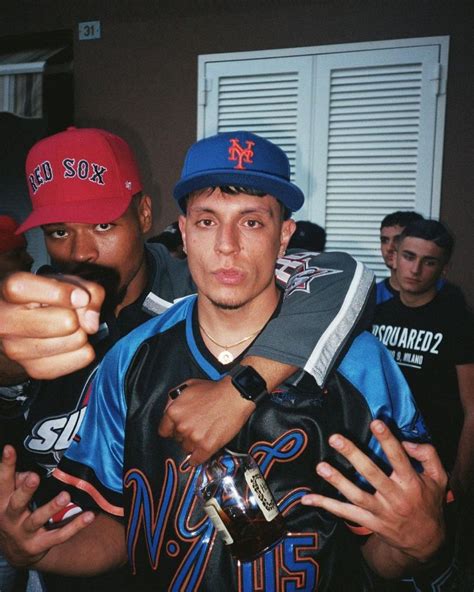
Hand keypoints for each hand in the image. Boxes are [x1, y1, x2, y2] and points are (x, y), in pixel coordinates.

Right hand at [0, 272, 104, 378]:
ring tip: (66, 327)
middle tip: (70, 312)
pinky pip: (82, 358)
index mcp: (11, 290)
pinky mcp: (35, 369)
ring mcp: (17, 349)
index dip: (61, 293)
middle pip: (67, 322)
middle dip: (77, 315)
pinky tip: (68, 342)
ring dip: (81, 332)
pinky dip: (84, 349)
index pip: (27, 290)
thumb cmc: (48, 296)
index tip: (81, 297)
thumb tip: (91, 324)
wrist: (26, 322)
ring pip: (76, 341)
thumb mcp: (68, 281)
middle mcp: (7, 322)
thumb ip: (87, 290)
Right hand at [0, 445, 94, 566]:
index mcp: (2, 502)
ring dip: (52, 507)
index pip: (3, 482)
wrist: (15, 552)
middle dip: (26, 490)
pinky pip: (59, 535)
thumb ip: (19, 482)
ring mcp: (24, 533)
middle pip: (17, 502)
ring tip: (65, 496)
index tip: (9, 449)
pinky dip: (75, 526)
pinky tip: (89, 516)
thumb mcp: (10, 498)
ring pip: (38, 519)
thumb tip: (30, 472)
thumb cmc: (16, 513)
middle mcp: (10, 517)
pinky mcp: (39, 545)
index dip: (5, 465)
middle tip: (34, 477)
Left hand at [158, 377, 254, 464]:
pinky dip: (197, 458)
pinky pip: (196, 460)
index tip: (177, 430)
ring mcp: (194, 438)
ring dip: (193, 444)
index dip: (171, 429)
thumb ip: (173, 400)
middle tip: (196, 426)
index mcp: (173, 412)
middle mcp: (181, 426)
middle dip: (184, 434)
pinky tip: (200, 453)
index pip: (164, 430)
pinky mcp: (206, 447)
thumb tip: (168, 411)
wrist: (234, 396)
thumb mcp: (187, 387)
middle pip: (177, 439)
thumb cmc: (213, 390)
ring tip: (204, 434)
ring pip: (187, 448)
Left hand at [301, 420, 446, 564]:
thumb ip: (427, 455)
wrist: (426, 541)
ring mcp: (381, 512)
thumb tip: (407, 441)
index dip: (387, 440)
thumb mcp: (439, 478)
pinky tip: (307, 498)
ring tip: (321, 466)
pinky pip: (345, 514)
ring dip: (337, 481)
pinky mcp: (369, 522)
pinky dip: (326, 505)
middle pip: (372, 474)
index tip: (375, 422)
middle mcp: (395, 497)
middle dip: (353, 455)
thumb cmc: (429, 502)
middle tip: (335, 439)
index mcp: (411, 482)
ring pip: (356, 496)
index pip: (398, 458)